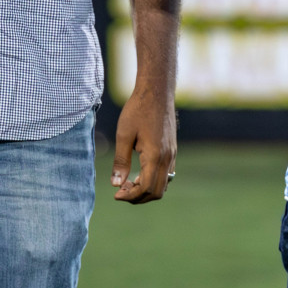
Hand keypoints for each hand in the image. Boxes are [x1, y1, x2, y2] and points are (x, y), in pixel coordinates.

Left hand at [111, 80, 175, 203]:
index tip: (115, 194)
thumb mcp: (124, 135)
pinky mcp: (172, 150)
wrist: (156, 91)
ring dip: (146, 189)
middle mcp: (167, 158)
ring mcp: (172, 154)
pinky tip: (140, 173)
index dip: (130, 196)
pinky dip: (154, 181)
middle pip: (156, 192)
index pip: (145, 188)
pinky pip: (167, 175)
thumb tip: (115, 185)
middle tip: (121, 190)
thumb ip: (120, 161)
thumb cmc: (138, 110)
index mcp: (155, 155)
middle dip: (138, 197)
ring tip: (129, 182)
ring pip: (163, 185)